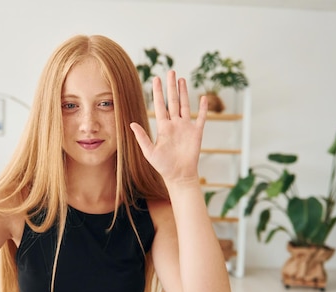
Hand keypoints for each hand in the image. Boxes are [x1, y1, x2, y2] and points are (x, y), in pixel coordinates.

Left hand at [130, 70, 207, 184]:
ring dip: (184, 92)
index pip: (160, 105)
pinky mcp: (197, 133)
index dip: (158, 92)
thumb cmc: (163, 166)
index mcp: (163, 127)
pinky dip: (203, 108)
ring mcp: (186, 127)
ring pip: (185, 105)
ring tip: (182, 79)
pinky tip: (203, 98)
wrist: (179, 175)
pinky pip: (201, 118)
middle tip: (170, 72)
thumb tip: (132, 124)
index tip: (156, 79)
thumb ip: (142, 137)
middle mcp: (175, 124)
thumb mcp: (149, 152)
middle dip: (171, 87)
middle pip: (172, 101)